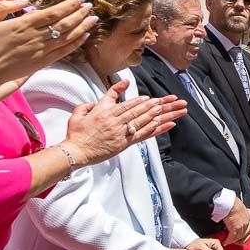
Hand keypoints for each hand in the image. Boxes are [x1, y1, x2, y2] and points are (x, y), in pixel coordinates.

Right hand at [0, 0, 98, 91]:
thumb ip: (5, 6)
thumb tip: (26, 0)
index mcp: (23, 24)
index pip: (54, 12)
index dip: (70, 5)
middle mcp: (36, 37)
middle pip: (65, 23)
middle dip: (80, 13)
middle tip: (91, 6)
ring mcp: (40, 50)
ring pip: (68, 37)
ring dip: (83, 27)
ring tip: (93, 19)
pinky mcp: (42, 62)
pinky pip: (63, 52)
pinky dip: (76, 43)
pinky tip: (85, 37)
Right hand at [63, 81, 188, 166]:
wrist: (76, 151)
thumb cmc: (75, 134)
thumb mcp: (78, 114)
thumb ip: (87, 105)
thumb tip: (96, 102)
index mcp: (105, 111)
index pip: (127, 103)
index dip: (139, 101)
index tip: (150, 98)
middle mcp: (116, 120)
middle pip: (139, 110)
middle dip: (157, 104)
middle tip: (171, 100)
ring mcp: (121, 131)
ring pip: (144, 120)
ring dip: (160, 114)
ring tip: (173, 109)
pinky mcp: (124, 143)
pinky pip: (144, 134)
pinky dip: (157, 129)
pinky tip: (169, 124)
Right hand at [224, 199, 249, 244]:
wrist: (228, 202)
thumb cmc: (231, 204)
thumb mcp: (239, 210)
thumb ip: (240, 216)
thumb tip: (234, 221)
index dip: (246, 236)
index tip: (239, 239)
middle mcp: (248, 222)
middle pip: (246, 235)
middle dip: (239, 240)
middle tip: (232, 242)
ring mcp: (243, 225)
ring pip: (239, 237)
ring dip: (233, 241)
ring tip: (226, 242)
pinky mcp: (236, 228)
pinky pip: (233, 237)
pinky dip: (228, 240)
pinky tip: (224, 241)